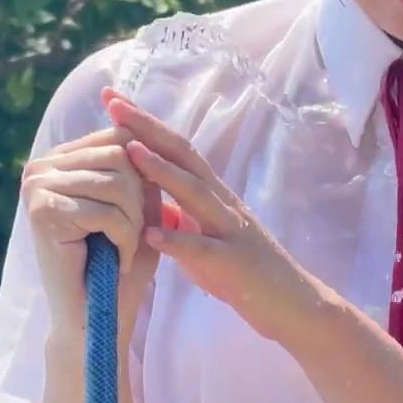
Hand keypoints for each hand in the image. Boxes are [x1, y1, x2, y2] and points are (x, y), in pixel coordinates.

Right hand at [21, 97, 185, 346]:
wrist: (94, 318)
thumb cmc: (117, 263)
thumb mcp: (137, 206)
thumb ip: (141, 168)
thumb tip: (149, 129)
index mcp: (59, 159)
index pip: (118, 135)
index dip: (145, 168)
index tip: (143, 207)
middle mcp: (41, 167)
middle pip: (121, 154)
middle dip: (140, 198)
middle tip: (132, 236)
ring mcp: (37, 188)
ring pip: (117, 182)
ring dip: (134, 222)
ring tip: (123, 249)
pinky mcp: (43, 213)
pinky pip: (107, 211)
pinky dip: (124, 239)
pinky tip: (114, 261)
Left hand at [103, 88, 331, 348]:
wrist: (290, 304)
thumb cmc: (243, 272)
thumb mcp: (204, 238)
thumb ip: (180, 217)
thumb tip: (149, 199)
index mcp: (212, 194)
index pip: (175, 148)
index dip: (144, 123)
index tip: (112, 98)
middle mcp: (222, 202)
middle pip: (184, 155)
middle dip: (147, 128)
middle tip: (113, 102)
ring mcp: (230, 230)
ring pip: (195, 192)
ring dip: (162, 171)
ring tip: (129, 151)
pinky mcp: (234, 264)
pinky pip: (204, 250)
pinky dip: (177, 241)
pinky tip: (151, 235)